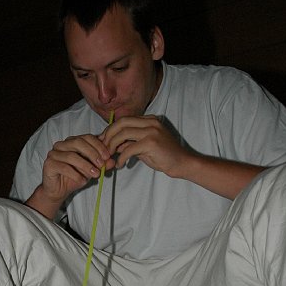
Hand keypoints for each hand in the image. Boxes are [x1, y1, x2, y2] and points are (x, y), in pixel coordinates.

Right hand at [41, 133, 115, 204]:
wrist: (58, 191)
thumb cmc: (74, 177)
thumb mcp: (91, 170)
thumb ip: (101, 165)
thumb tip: (112, 161)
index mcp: (72, 141)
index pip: (87, 137)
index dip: (98, 146)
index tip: (108, 156)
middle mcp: (61, 145)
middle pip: (78, 142)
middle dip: (92, 153)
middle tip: (102, 164)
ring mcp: (53, 154)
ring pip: (71, 155)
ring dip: (86, 165)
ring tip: (95, 174)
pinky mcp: (48, 164)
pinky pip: (63, 167)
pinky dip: (75, 174)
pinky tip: (82, 181)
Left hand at [101, 114, 265, 198]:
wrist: (182, 163)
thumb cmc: (164, 156)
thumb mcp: (144, 147)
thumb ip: (130, 143)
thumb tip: (113, 145)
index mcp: (149, 120)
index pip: (124, 120)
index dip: (111, 130)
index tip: (103, 141)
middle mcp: (150, 122)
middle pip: (121, 123)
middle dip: (108, 135)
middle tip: (103, 149)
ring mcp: (151, 131)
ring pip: (123, 134)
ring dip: (112, 146)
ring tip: (109, 157)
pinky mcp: (151, 142)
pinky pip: (129, 148)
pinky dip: (121, 157)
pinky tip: (120, 165)